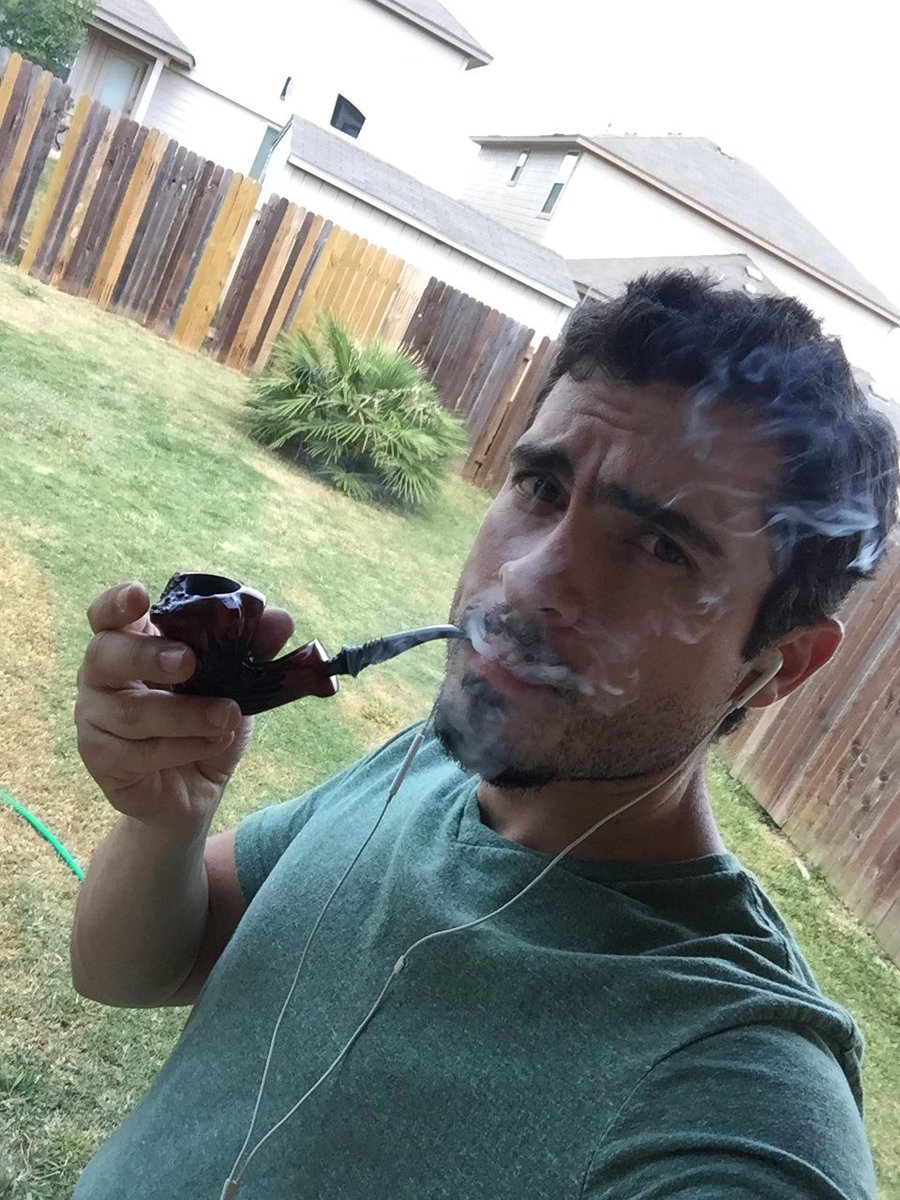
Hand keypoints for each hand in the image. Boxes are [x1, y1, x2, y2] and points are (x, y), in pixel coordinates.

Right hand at [74, 581, 294, 834]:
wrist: (196, 787)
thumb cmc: (206, 719)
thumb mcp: (237, 682)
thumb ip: (253, 647)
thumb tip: (280, 618)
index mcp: (131, 642)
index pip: (107, 613)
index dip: (117, 602)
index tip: (140, 597)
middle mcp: (102, 675)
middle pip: (104, 654)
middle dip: (147, 655)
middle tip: (188, 662)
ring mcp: (95, 718)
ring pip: (131, 711)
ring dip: (186, 713)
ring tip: (227, 714)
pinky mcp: (101, 760)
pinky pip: (139, 752)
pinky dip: (185, 746)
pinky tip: (214, 743)